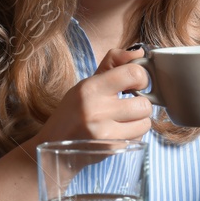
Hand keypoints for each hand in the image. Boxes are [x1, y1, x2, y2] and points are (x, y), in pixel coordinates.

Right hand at [27, 48, 153, 146]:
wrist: (54, 146)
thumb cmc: (73, 111)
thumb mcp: (87, 83)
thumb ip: (113, 63)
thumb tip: (139, 52)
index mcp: (90, 88)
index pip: (133, 73)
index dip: (142, 78)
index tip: (136, 84)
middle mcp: (97, 109)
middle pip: (144, 103)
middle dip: (140, 104)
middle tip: (128, 105)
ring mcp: (104, 132)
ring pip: (145, 123)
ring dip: (139, 121)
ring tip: (124, 120)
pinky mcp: (110, 149)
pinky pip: (139, 137)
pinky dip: (133, 134)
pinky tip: (118, 132)